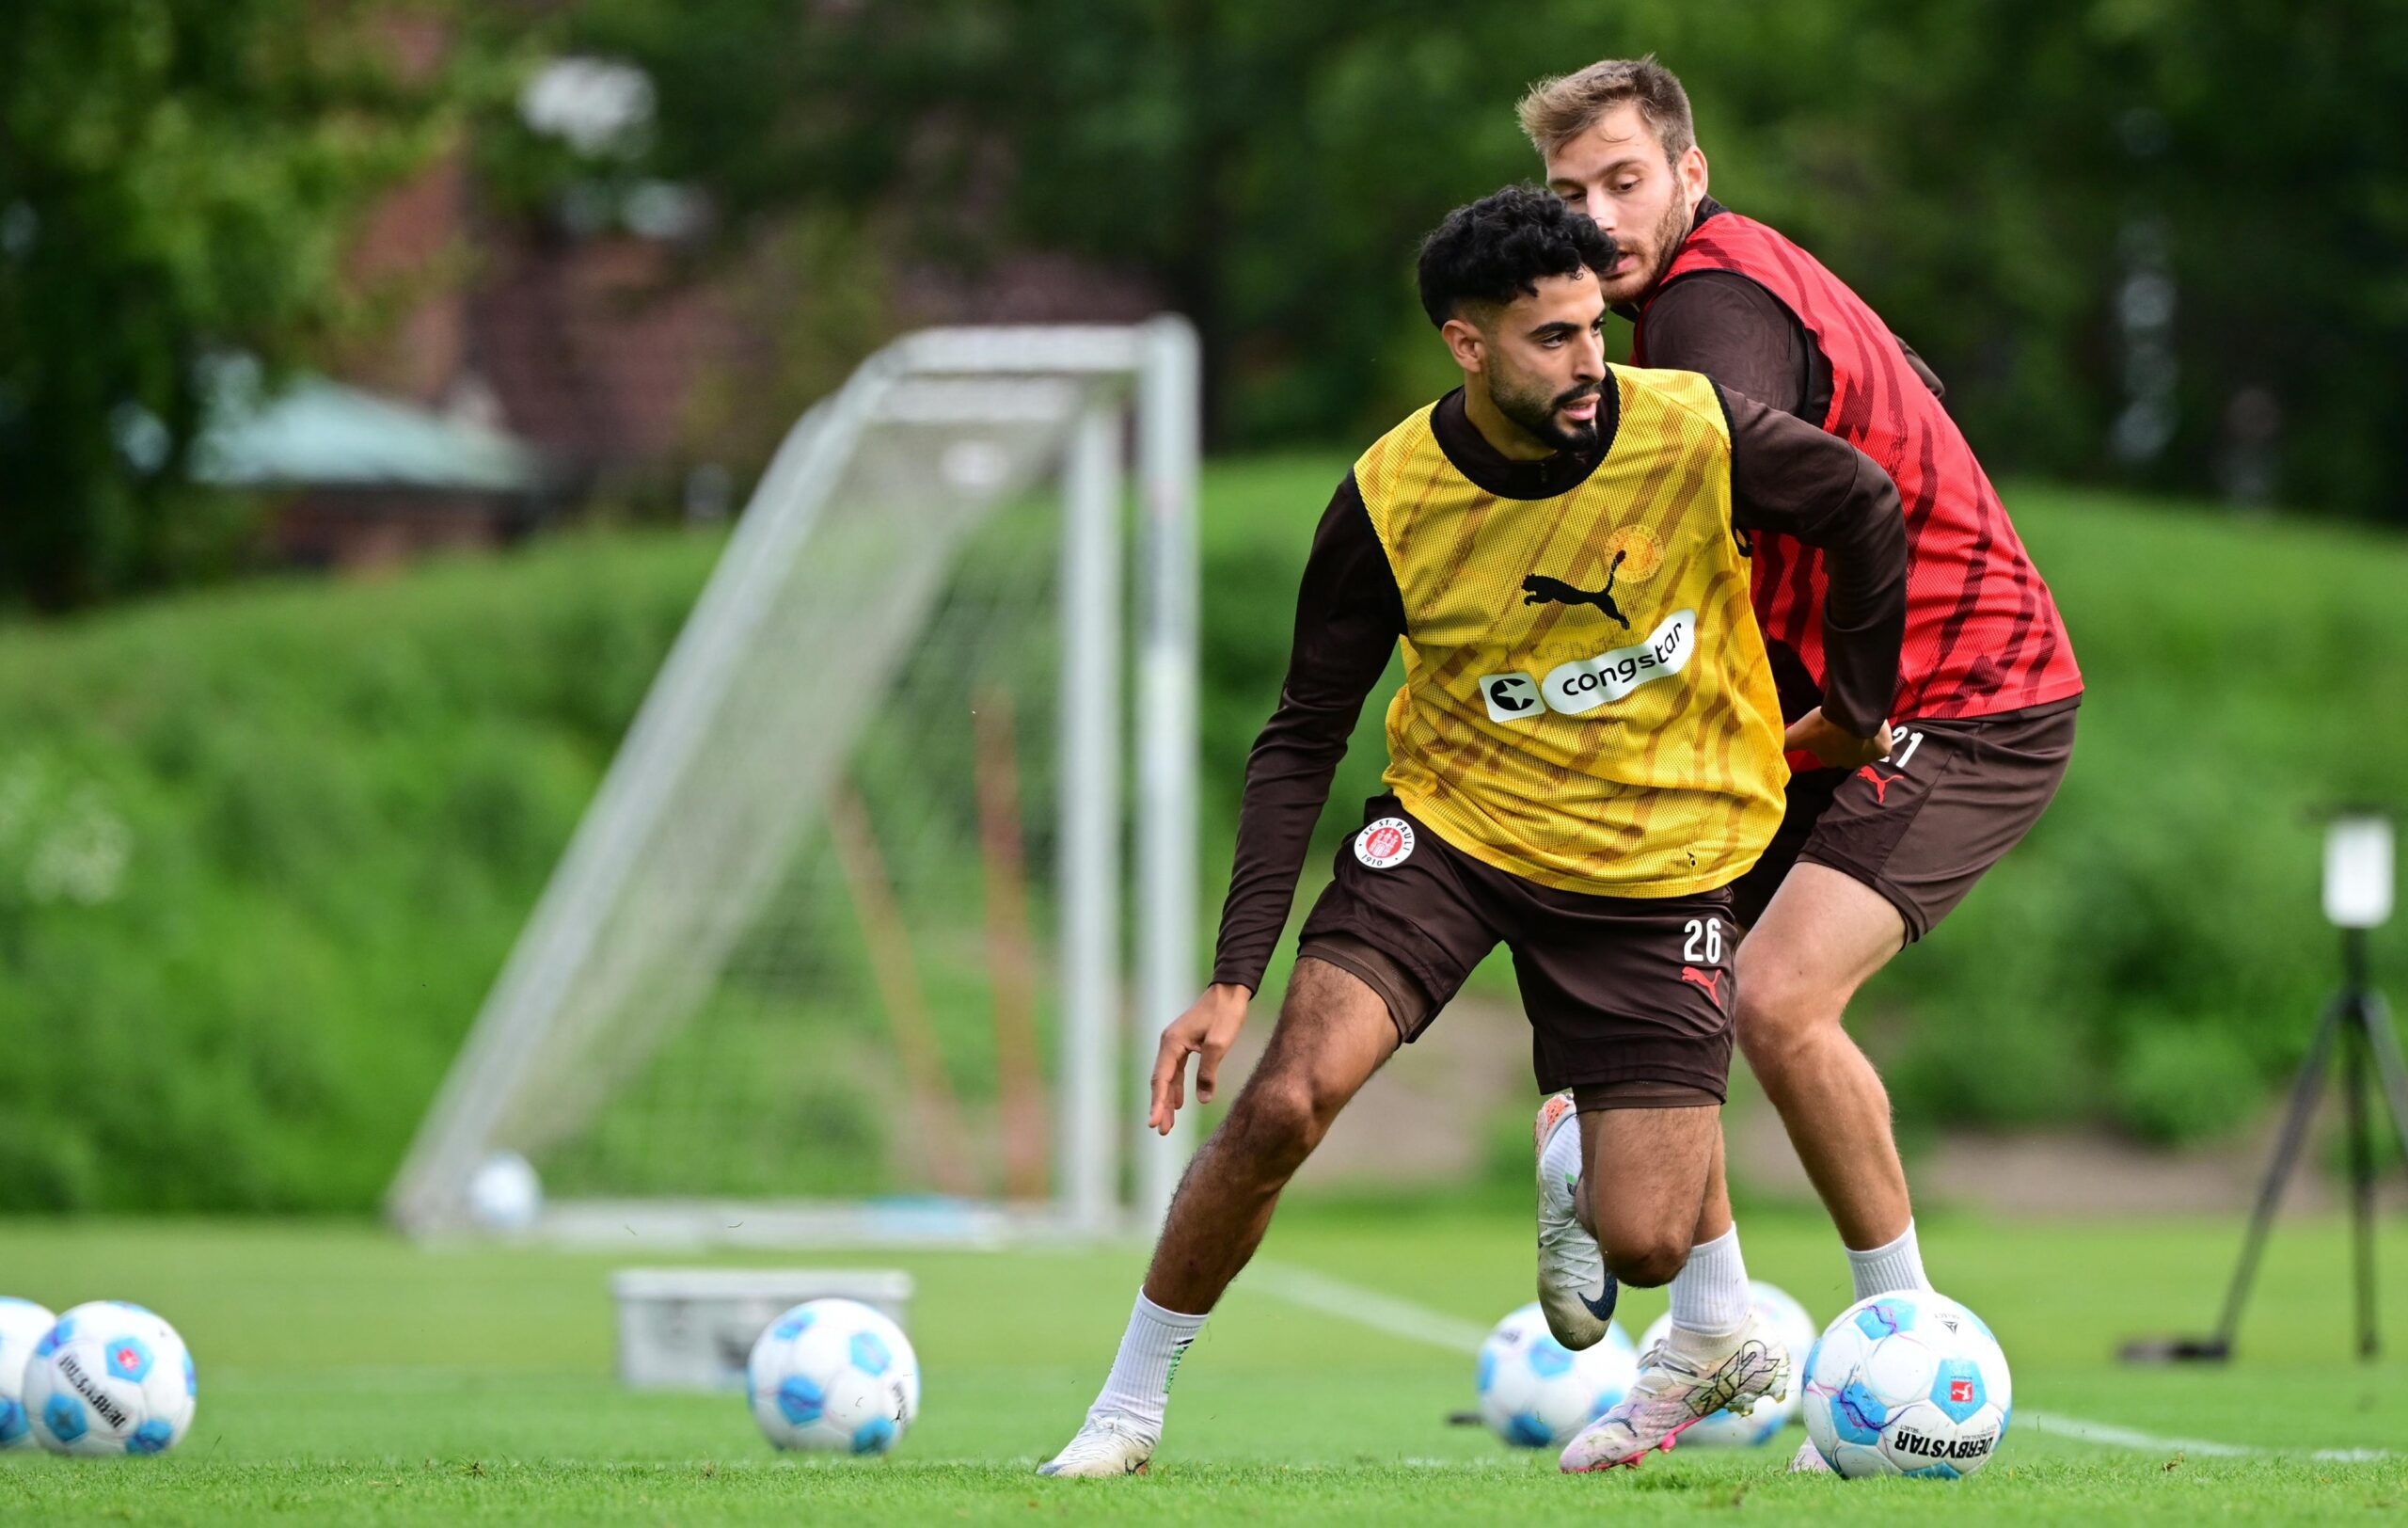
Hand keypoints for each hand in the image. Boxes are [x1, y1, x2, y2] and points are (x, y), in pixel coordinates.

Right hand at [1148, 983, 1251, 1134]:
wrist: (1230, 990)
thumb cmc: (1225, 1014)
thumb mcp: (1219, 1043)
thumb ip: (1208, 1071)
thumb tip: (1202, 1099)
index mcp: (1172, 1043)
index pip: (1161, 1079)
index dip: (1157, 1103)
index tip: (1154, 1123)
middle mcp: (1169, 1043)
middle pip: (1161, 1081)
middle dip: (1160, 1106)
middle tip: (1161, 1131)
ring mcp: (1176, 1044)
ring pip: (1168, 1078)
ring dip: (1168, 1101)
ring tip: (1168, 1125)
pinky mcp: (1185, 1044)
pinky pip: (1177, 1071)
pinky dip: (1176, 1088)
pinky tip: (1180, 1104)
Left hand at [1784, 707, 1894, 769]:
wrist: (1856, 716)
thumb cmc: (1825, 725)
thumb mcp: (1800, 732)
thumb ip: (1786, 742)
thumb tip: (1768, 751)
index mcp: (1829, 761)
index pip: (1825, 752)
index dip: (1825, 739)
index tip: (1826, 726)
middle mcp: (1848, 764)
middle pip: (1845, 750)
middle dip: (1843, 739)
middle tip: (1842, 721)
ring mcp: (1868, 758)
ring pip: (1864, 746)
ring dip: (1860, 735)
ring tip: (1857, 719)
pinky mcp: (1883, 750)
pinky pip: (1881, 744)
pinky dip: (1879, 735)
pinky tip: (1873, 724)